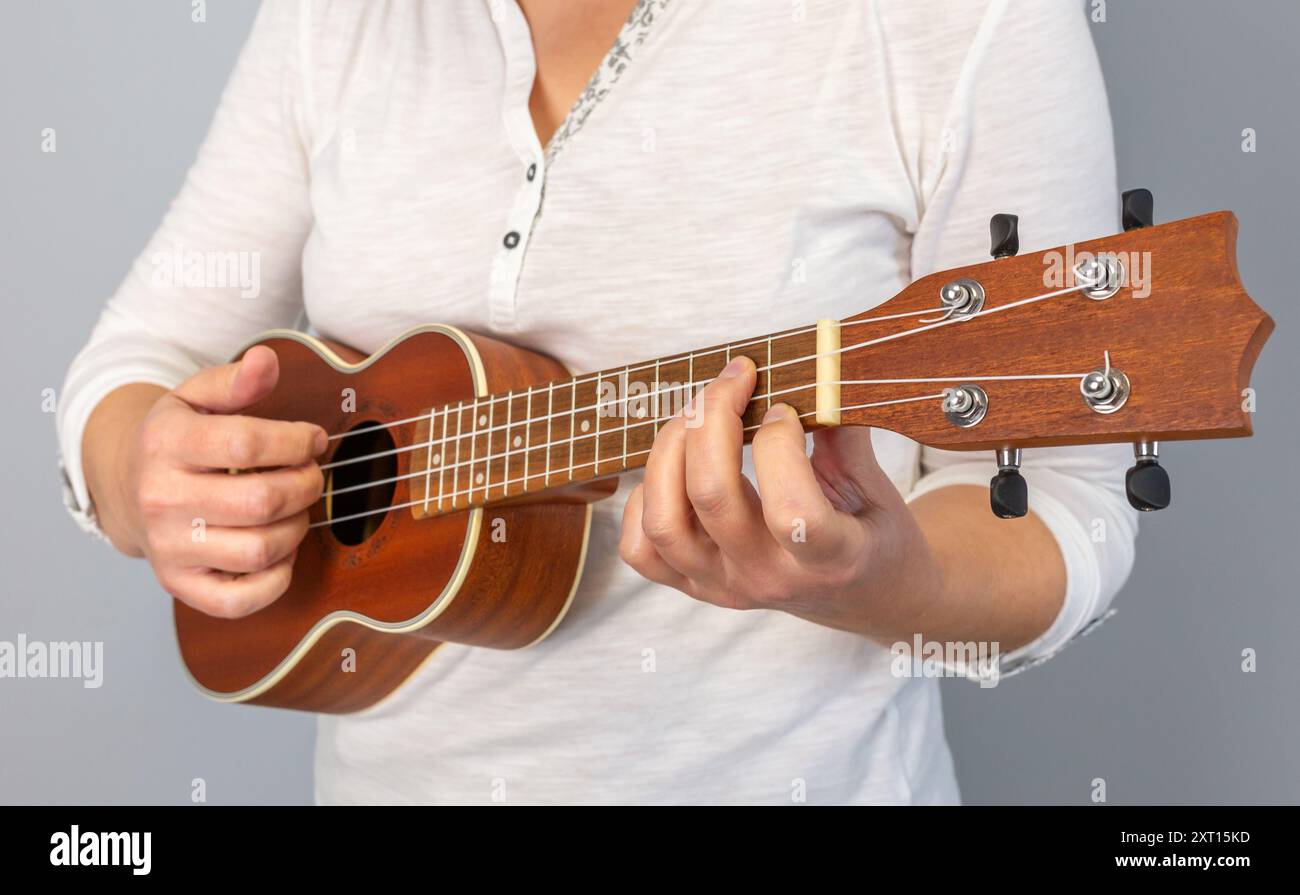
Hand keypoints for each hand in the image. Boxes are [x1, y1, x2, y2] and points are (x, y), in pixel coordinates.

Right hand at [124, 346, 326, 618]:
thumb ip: (235, 380)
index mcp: (166, 444)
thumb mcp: (196, 396)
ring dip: (297, 528)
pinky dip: (275, 580)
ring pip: (258, 550)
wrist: (128, 486)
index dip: (296, 442)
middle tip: (312, 476)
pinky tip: (281, 551)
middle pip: (260, 501)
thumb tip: (266, 362)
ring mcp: (168, 547)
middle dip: (306, 486)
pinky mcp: (179, 585)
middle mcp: (161, 499)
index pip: (247, 444)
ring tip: (297, 508)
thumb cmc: (178, 439)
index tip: (314, 440)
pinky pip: (239, 600)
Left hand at [618, 356, 943, 639]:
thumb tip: (817, 372)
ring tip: (696, 415)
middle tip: (734, 379)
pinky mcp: (694, 586)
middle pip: (711, 497)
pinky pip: (639, 550)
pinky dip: (641, 501)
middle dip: (712, 418)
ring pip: (664, 522)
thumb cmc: (873, 535)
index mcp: (831, 558)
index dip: (778, 446)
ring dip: (668, 451)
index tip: (783, 409)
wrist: (863, 597)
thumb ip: (845, 436)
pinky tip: (674, 470)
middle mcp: (770, 577)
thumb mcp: (879, 488)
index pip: (791, 512)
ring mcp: (724, 586)